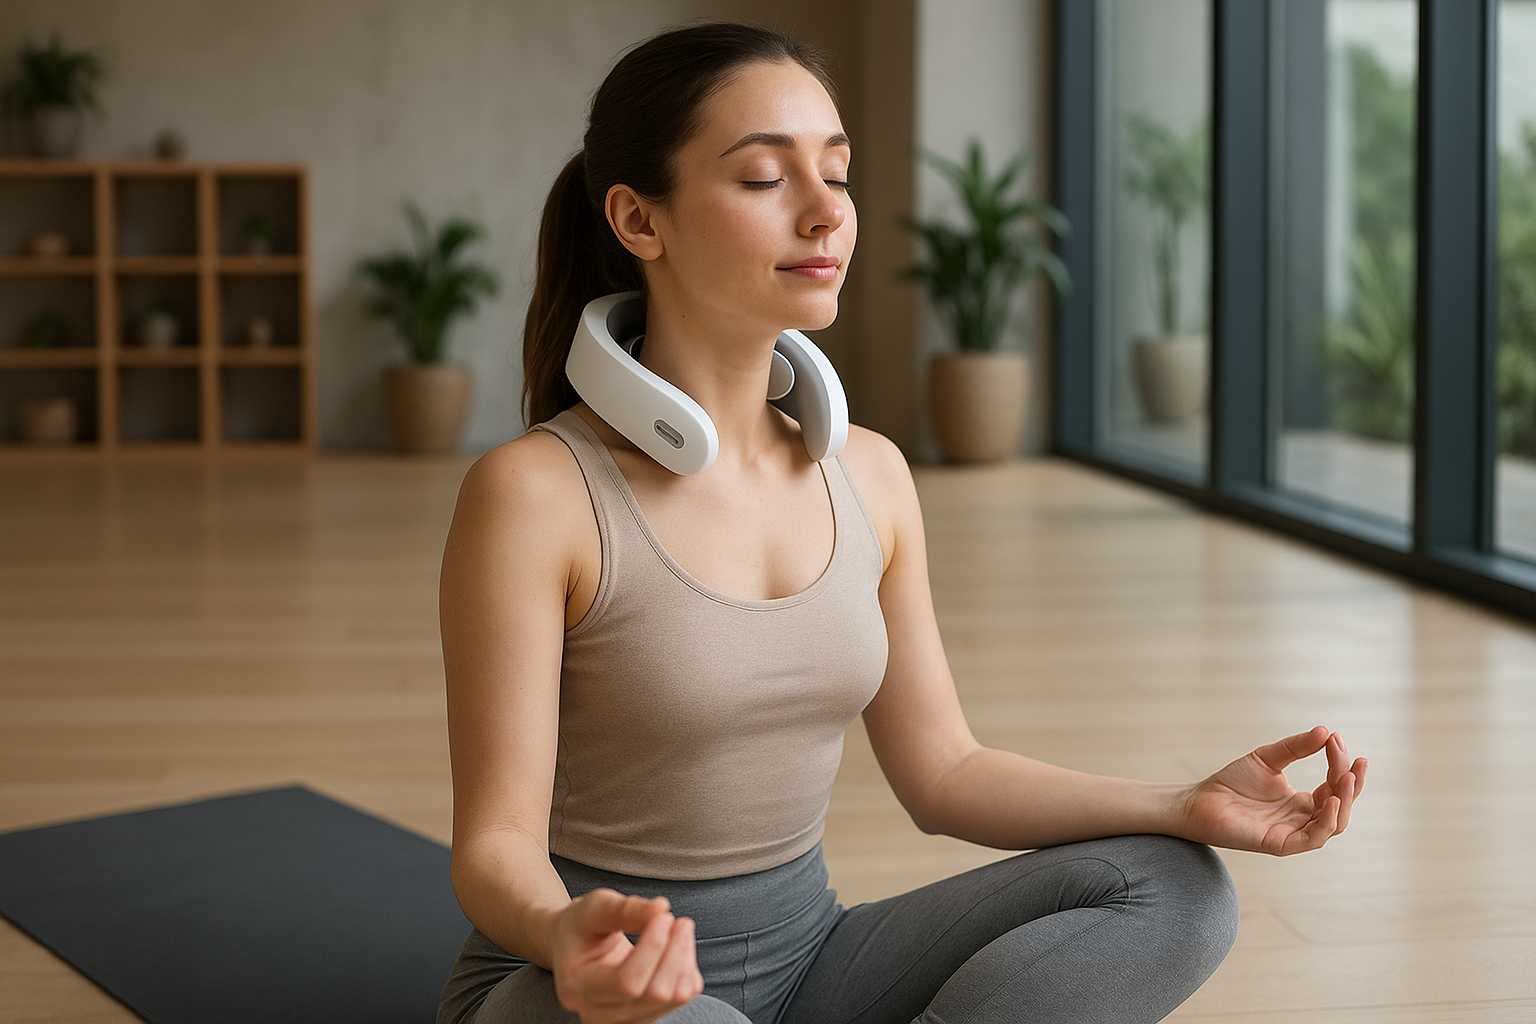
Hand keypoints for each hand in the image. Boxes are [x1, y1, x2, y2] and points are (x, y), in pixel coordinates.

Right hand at [548, 888, 704, 1023]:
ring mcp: (625, 1020)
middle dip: (675, 951)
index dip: (654, 947)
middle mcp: (600, 1013)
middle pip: (655, 993)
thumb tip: (660, 908)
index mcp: (579, 987)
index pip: (627, 982)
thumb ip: (624, 909)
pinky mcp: (646, 1016)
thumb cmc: (582, 927)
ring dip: (685, 958)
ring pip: (673, 997)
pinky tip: (675, 948)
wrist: (575, 948)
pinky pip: (681, 997)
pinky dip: (687, 968)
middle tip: (679, 920)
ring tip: (678, 929)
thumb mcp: (593, 908)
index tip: (664, 915)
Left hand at [1179, 726, 1367, 855]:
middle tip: (1354, 758)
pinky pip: (1313, 839)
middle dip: (1351, 782)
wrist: (1200, 800)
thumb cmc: (1232, 782)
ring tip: (1347, 777)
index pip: (1334, 786)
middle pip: (1341, 805)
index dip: (1341, 765)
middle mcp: (1302, 819)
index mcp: (1302, 802)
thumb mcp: (1268, 758)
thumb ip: (1295, 747)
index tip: (1337, 739)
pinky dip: (1326, 822)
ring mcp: (1294, 833)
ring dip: (1345, 801)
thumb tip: (1325, 731)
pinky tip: (1330, 800)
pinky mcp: (1281, 844)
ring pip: (1334, 824)